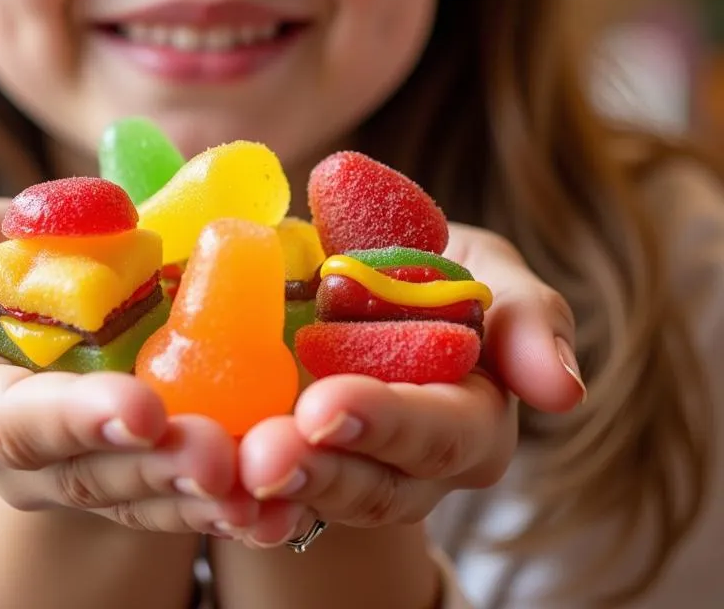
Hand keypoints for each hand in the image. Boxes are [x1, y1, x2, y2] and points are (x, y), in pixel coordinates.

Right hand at [0, 200, 255, 536]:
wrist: (52, 310)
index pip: (12, 422)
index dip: (74, 419)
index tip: (140, 408)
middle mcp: (23, 461)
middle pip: (89, 474)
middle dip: (155, 468)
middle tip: (218, 454)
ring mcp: (86, 476)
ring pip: (144, 499)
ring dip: (201, 498)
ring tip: (256, 483)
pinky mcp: (141, 477)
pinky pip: (183, 501)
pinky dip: (231, 506)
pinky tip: (277, 504)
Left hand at [237, 224, 583, 541]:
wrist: (373, 273)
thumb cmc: (445, 273)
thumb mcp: (493, 273)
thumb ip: (529, 319)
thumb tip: (563, 391)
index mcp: (471, 419)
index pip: (438, 431)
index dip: (386, 423)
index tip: (325, 408)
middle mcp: (414, 463)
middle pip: (375, 483)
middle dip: (320, 470)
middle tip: (263, 457)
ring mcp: (352, 467)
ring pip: (319, 497)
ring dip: (273, 492)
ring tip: (227, 475)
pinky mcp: (296, 456)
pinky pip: (272, 491)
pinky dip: (239, 495)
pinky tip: (206, 488)